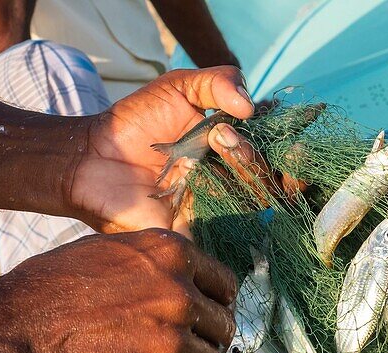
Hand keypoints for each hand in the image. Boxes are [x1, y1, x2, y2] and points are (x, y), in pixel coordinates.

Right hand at [0, 229, 236, 352]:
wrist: (10, 336)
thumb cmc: (49, 291)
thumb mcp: (107, 254)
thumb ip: (155, 266)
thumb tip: (191, 283)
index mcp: (171, 255)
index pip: (225, 285)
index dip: (217, 304)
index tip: (207, 317)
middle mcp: (180, 296)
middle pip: (222, 327)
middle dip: (205, 338)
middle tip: (179, 348)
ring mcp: (172, 343)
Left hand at [68, 66, 277, 234]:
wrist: (93, 158)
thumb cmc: (134, 122)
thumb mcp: (179, 87)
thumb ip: (218, 82)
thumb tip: (250, 107)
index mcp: (231, 151)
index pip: (276, 159)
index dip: (293, 156)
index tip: (295, 144)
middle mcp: (229, 182)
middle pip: (268, 181)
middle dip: (252, 155)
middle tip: (223, 138)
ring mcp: (215, 209)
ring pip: (253, 204)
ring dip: (244, 173)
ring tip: (217, 148)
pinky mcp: (198, 233)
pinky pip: (229, 234)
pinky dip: (235, 217)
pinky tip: (218, 190)